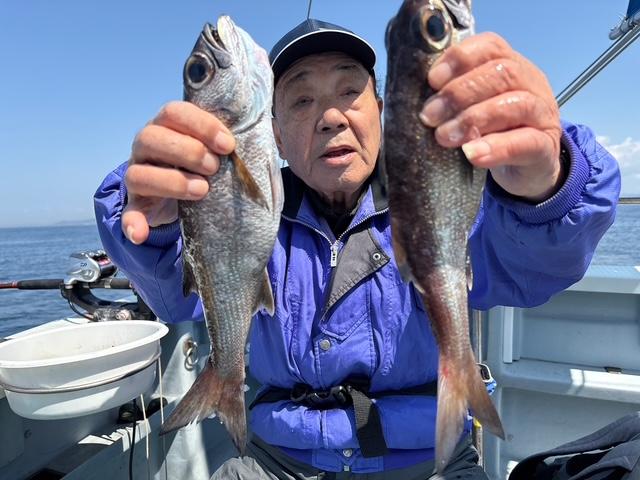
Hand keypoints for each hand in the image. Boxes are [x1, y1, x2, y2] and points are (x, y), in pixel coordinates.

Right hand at [122, 101, 234, 243]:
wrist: (187, 198)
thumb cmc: (208, 167)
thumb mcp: (219, 150)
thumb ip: (233, 140)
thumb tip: (271, 131)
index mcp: (167, 126)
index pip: (175, 111)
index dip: (202, 125)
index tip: (228, 145)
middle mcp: (146, 146)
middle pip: (151, 137)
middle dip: (188, 151)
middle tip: (214, 168)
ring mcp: (138, 175)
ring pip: (138, 173)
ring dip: (172, 182)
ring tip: (202, 191)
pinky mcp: (137, 205)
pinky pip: (128, 214)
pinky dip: (132, 223)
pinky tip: (141, 233)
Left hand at [419, 32, 563, 202]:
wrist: (528, 168)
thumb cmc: (492, 132)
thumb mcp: (473, 109)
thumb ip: (453, 99)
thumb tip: (415, 101)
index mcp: (511, 65)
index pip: (490, 47)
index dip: (460, 59)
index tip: (432, 80)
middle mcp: (531, 84)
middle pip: (502, 73)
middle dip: (459, 93)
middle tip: (429, 116)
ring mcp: (542, 115)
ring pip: (516, 105)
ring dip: (473, 119)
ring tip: (444, 137)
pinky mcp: (545, 147)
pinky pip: (526, 143)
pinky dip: (496, 147)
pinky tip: (472, 155)